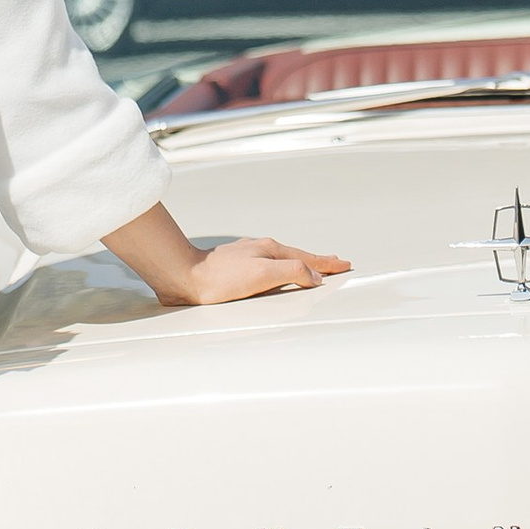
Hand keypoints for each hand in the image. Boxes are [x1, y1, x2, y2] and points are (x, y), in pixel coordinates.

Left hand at [169, 234, 351, 306]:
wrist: (185, 276)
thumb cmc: (220, 279)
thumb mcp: (262, 275)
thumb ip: (291, 273)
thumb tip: (314, 276)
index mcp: (270, 250)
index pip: (306, 259)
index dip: (326, 264)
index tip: (343, 264)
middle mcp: (261, 249)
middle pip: (297, 256)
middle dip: (317, 261)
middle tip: (334, 263)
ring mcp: (248, 256)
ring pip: (282, 259)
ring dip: (300, 263)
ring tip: (311, 267)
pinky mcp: (235, 266)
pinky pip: (268, 265)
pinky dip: (281, 268)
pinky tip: (276, 272)